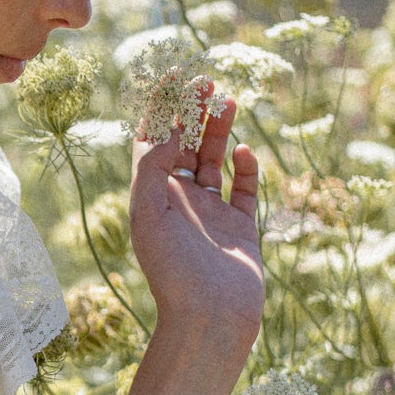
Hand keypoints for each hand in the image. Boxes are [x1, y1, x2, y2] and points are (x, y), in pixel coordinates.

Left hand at [129, 91, 263, 348]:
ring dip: (220, 131)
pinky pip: (245, 189)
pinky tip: (245, 151)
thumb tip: (167, 130)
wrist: (210, 316)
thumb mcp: (148, 213)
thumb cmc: (173, 270)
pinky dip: (247, 168)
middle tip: (206, 81)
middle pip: (184, 145)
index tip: (171, 78)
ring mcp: (211, 214)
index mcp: (151, 198)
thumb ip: (152, 167)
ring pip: (214, 161)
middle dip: (193, 113)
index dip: (159, 110)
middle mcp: (179, 202)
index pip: (151, 143)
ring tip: (229, 100)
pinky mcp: (240, 228)